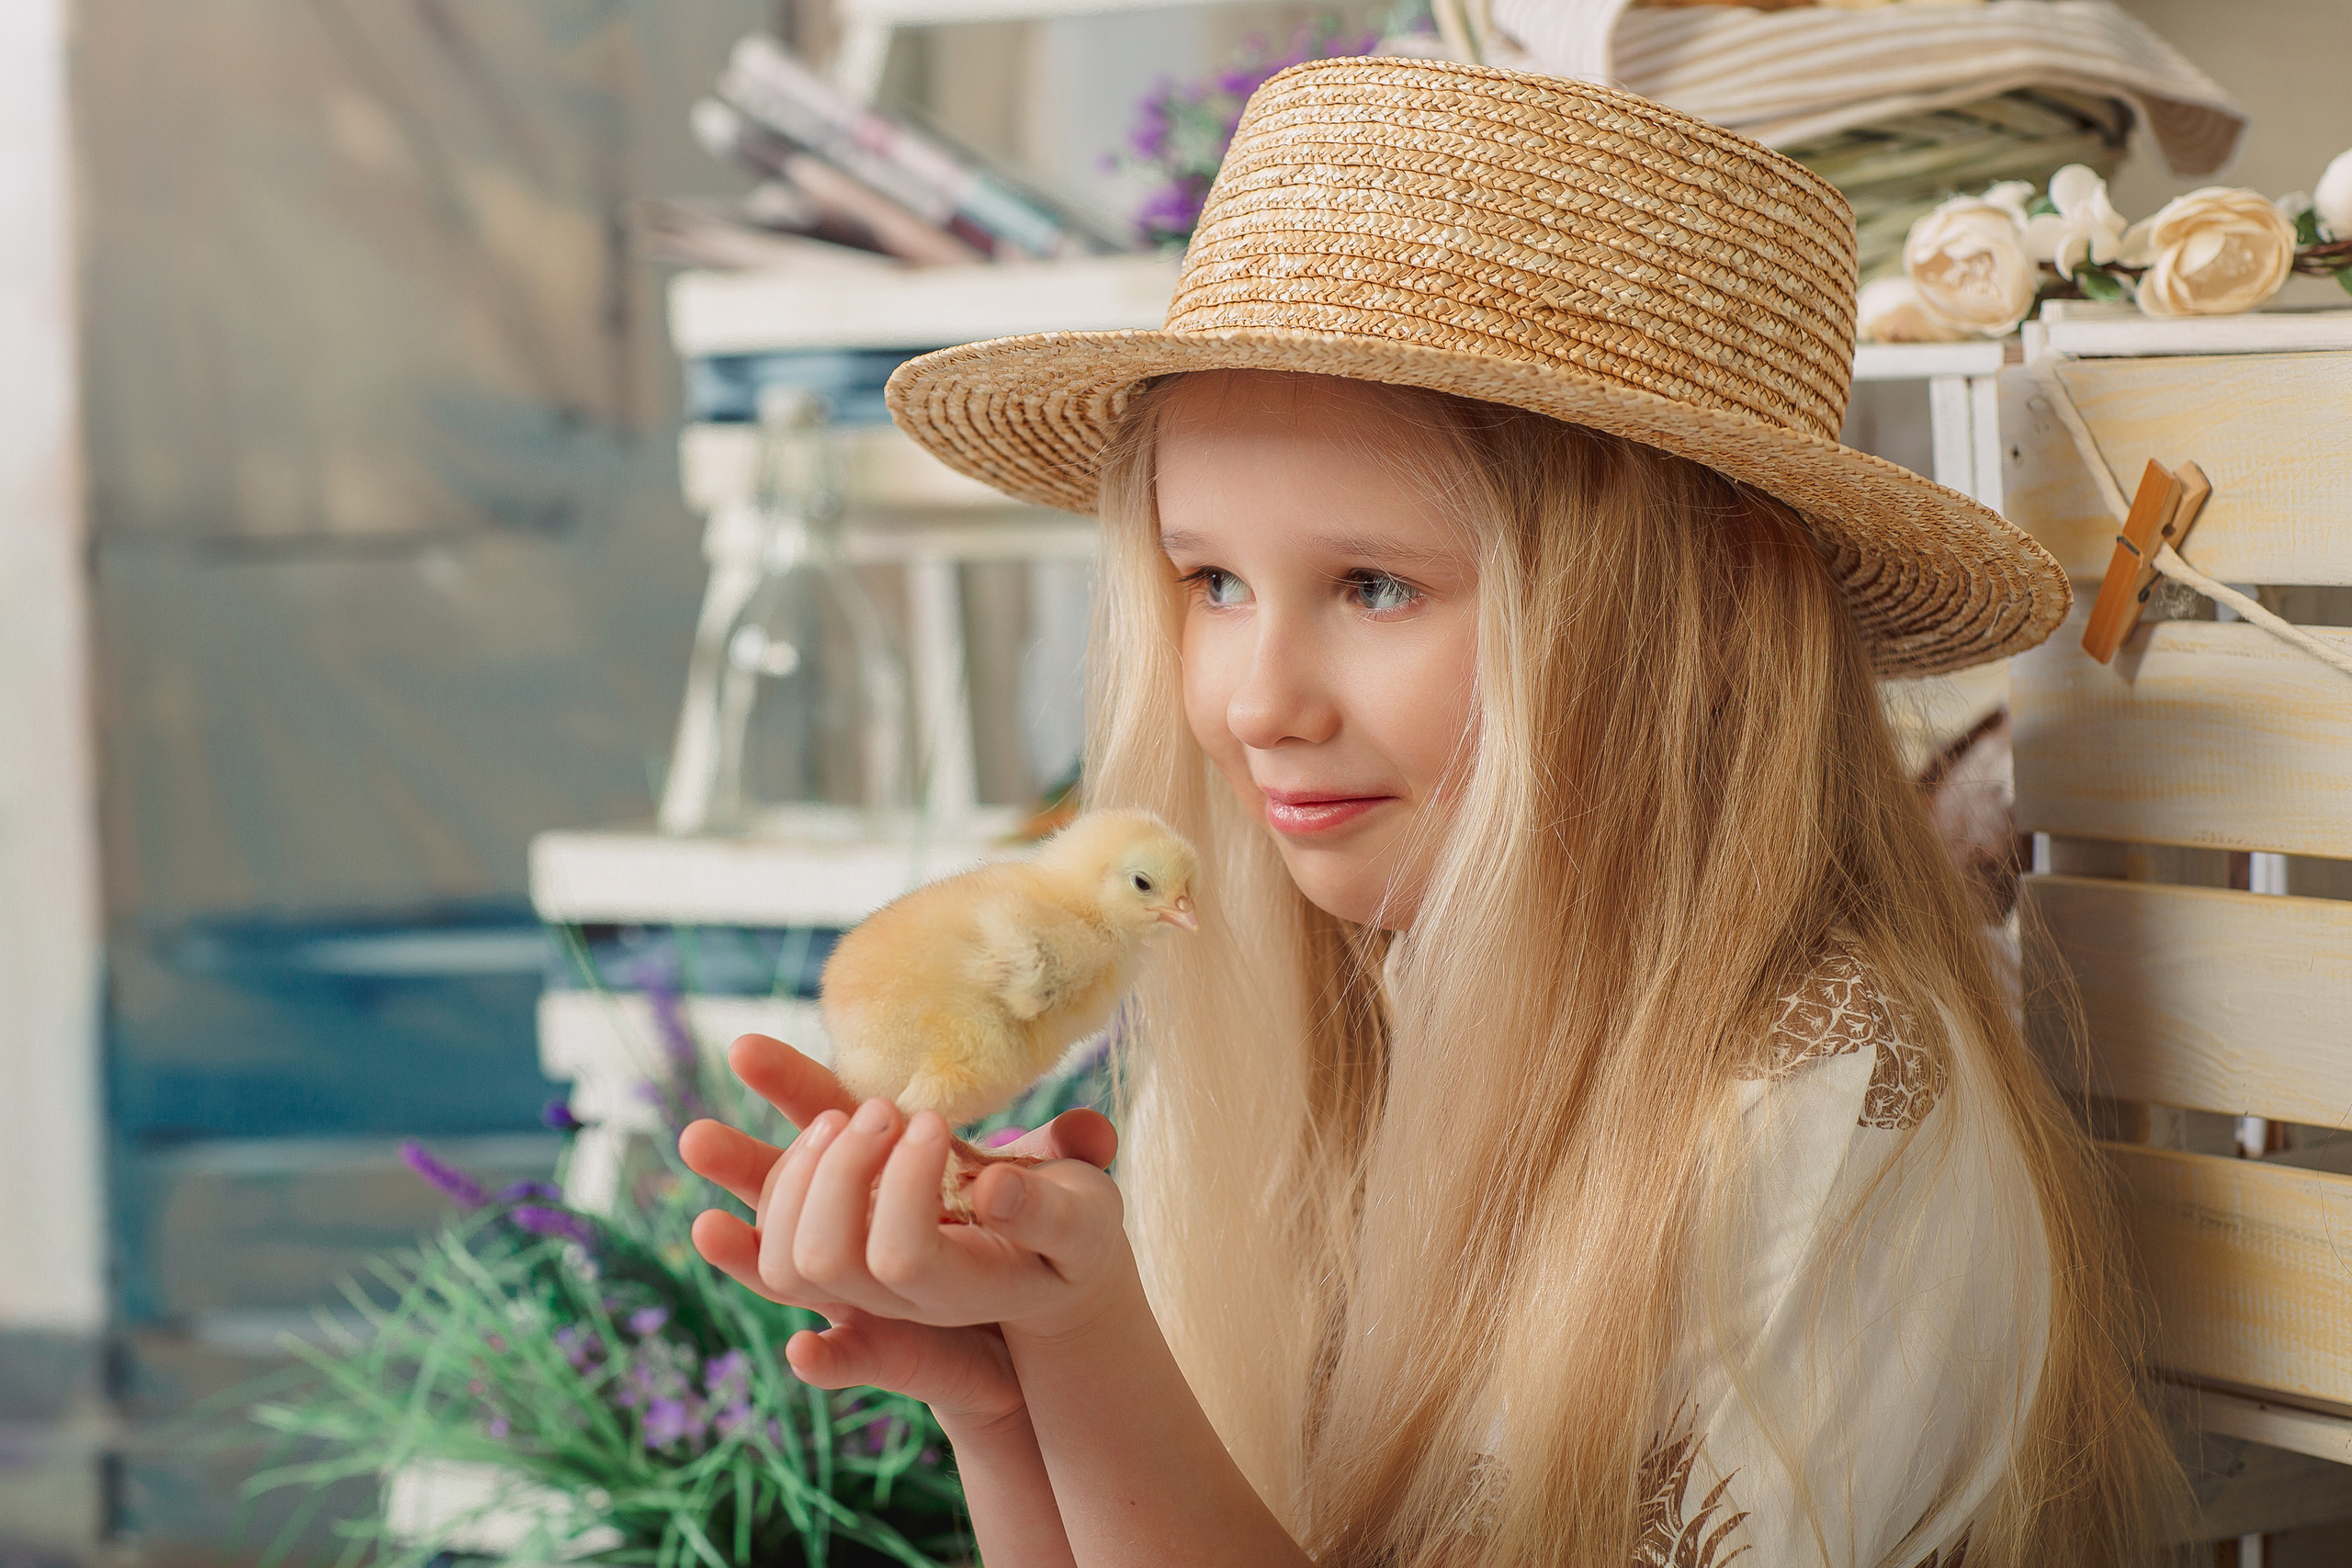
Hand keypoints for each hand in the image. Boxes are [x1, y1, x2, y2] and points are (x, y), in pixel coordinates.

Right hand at [680, 1035, 1118, 1426]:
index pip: (825, 1110)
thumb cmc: (1052, 1228)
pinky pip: (843, 1355)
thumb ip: (1072, 1156)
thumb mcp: (1067, 1189)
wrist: (1052, 1309)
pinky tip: (811, 1353)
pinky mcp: (889, 1346)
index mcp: (895, 1159)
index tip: (745, 1047)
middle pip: (786, 1181)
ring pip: (792, 1264)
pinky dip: (826, 1359)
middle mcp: (862, 1213)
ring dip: (775, 1243)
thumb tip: (1095, 1132)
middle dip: (773, 1159)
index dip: (789, 1079)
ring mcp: (865, 1280)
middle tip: (811, 1126)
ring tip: (728, 1228)